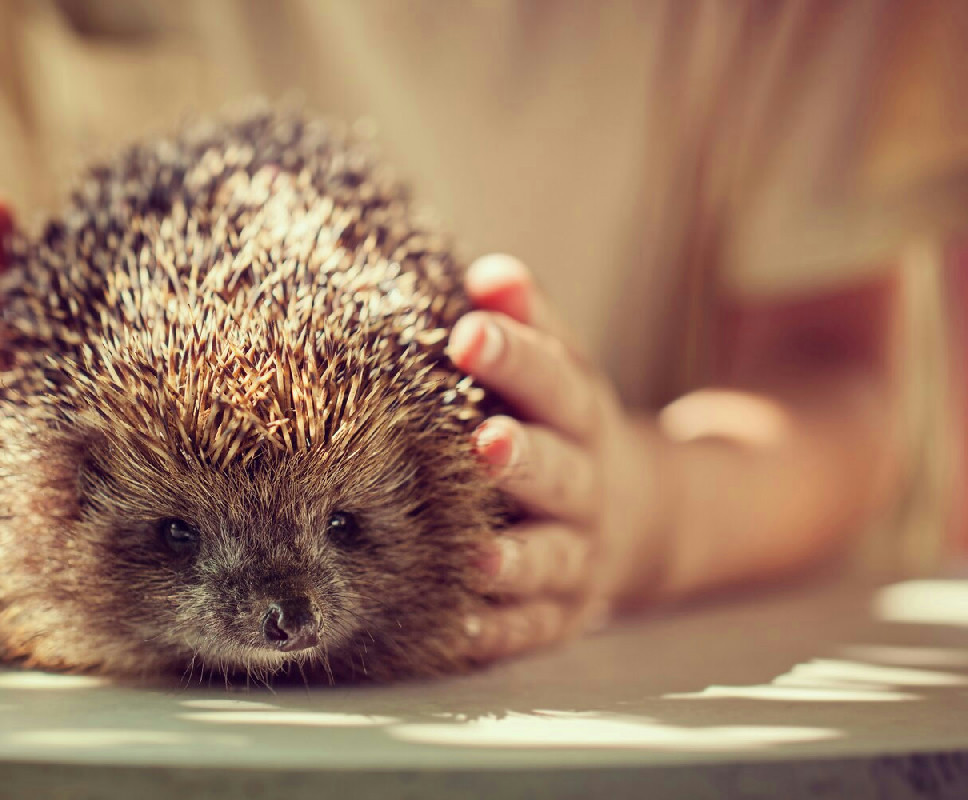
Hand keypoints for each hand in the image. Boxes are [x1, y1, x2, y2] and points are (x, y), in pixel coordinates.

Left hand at [448, 254, 666, 663]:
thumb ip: (529, 323)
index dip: (513, 356)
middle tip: (485, 445)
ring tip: (477, 558)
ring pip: (550, 557)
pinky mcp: (563, 611)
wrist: (635, 514)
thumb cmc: (564, 426)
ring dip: (516, 559)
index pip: (551, 378)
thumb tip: (487, 272)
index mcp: (580, 414)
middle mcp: (585, 486)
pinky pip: (533, 627)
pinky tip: (459, 631)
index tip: (467, 331)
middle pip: (558, 472)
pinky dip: (501, 632)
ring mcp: (578, 553)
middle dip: (524, 460)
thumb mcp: (561, 369)